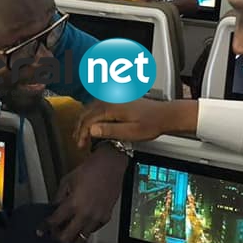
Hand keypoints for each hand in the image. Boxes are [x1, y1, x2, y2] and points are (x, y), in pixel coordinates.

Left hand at [44, 144, 127, 242]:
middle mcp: (85, 214)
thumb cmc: (90, 169)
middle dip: (57, 238)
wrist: (111, 166)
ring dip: (72, 238)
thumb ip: (59, 196)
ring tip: (67, 234)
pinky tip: (81, 226)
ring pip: (82, 238)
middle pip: (67, 237)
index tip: (40, 231)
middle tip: (53, 236)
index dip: (44, 228)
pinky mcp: (106, 217)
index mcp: (73, 203)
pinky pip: (93, 231)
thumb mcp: (67, 180)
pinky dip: (85, 231)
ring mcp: (97, 217)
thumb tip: (54, 207)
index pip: (55, 221)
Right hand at [74, 98, 198, 148]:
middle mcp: (110, 100)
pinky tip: (93, 123)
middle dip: (80, 128)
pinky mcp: (118, 99)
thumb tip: (91, 130)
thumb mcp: (131, 132)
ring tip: (82, 134)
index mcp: (111, 107)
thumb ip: (110, 130)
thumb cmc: (151, 124)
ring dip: (84, 121)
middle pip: (87, 113)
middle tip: (78, 142)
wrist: (165, 115)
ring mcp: (114, 98)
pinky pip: (98, 106)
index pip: (88, 120)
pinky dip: (92, 115)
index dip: (82, 134)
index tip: (80, 145)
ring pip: (91, 108)